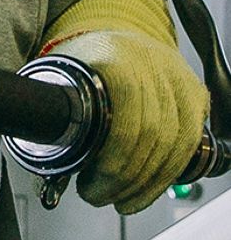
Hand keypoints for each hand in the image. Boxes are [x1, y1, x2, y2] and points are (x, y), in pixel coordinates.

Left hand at [66, 31, 209, 213]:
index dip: (112, 159)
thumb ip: (54, 113)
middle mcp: (151, 62)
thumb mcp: (61, 76)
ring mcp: (177, 77)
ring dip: (146, 183)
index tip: (89, 183)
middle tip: (99, 195)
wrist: (117, 40)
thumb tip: (45, 159)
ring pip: (175, 143)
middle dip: (124, 177)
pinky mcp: (194, 94)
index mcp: (113, 54)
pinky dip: (166, 174)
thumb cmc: (85, 62)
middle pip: (152, 133)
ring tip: (120, 198)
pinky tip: (146, 188)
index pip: (125, 113)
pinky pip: (189, 143)